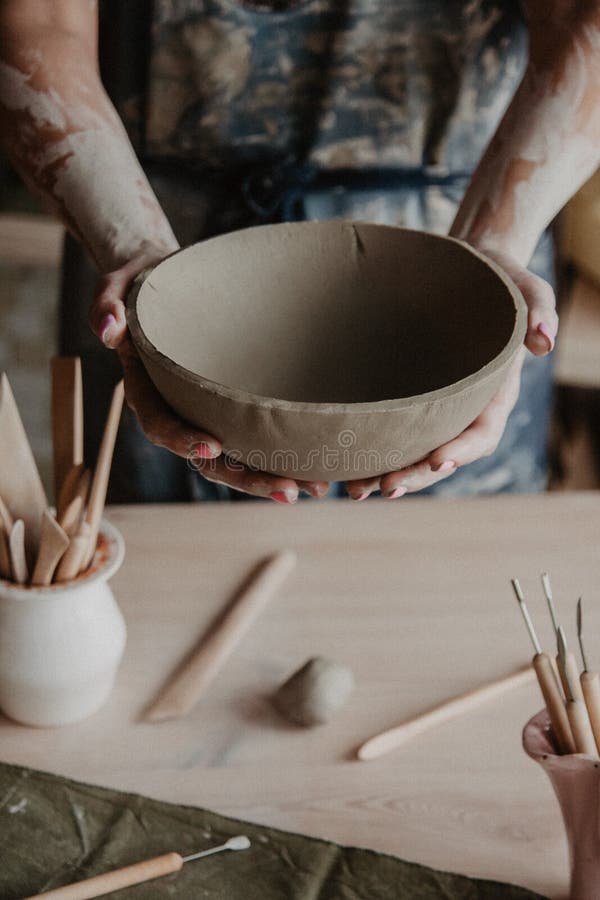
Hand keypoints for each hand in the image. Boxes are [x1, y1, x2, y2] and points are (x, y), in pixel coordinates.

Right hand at [88, 245, 328, 501]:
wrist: (167, 285)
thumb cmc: (144, 286)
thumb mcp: (117, 288)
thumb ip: (108, 306)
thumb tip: (110, 328)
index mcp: (148, 393)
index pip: (162, 425)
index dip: (184, 440)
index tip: (212, 446)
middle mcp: (180, 415)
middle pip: (209, 460)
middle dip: (248, 478)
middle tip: (288, 489)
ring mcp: (208, 418)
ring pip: (238, 461)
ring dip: (274, 478)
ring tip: (315, 486)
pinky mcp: (233, 412)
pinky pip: (255, 443)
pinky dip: (283, 457)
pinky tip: (317, 467)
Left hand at [345, 246, 557, 499]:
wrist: (464, 272)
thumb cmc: (497, 280)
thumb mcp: (525, 288)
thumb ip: (539, 308)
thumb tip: (544, 341)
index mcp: (494, 395)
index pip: (483, 433)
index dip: (462, 449)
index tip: (438, 458)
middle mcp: (464, 412)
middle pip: (443, 456)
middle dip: (416, 476)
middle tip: (387, 487)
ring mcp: (435, 411)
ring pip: (412, 455)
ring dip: (386, 475)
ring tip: (355, 489)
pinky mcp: (408, 402)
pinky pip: (391, 435)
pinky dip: (369, 454)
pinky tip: (342, 466)